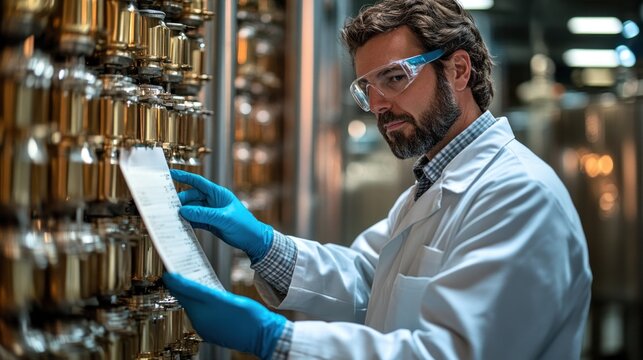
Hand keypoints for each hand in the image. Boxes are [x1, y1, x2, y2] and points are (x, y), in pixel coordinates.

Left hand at [163, 273, 286, 359]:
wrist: (263, 336)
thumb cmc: (250, 316)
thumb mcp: (228, 298)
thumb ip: (208, 291)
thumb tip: (190, 286)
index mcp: (206, 309)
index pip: (185, 291)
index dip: (175, 281)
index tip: (168, 273)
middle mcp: (201, 321)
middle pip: (187, 300)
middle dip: (182, 287)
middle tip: (178, 275)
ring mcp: (205, 329)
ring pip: (193, 308)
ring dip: (191, 297)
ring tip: (191, 284)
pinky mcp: (210, 333)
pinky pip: (199, 317)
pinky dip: (199, 307)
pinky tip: (205, 300)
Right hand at [170, 169, 272, 262]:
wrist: (253, 240)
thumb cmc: (244, 225)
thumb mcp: (223, 218)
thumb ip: (203, 214)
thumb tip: (184, 210)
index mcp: (218, 194)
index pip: (198, 182)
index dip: (184, 177)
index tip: (171, 174)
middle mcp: (213, 201)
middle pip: (192, 197)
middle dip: (181, 201)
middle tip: (169, 208)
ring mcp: (211, 212)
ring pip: (193, 209)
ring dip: (184, 213)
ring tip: (172, 217)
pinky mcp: (210, 222)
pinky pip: (196, 219)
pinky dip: (189, 222)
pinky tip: (182, 225)